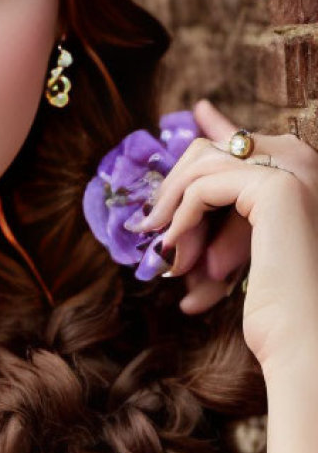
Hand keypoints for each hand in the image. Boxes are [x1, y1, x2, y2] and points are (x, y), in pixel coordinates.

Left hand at [135, 99, 317, 370]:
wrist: (309, 342)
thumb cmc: (279, 309)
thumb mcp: (240, 251)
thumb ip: (219, 215)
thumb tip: (175, 197)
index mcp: (308, 175)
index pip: (250, 139)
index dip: (219, 126)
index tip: (200, 110)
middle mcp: (309, 163)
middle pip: (214, 150)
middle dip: (177, 190)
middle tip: (152, 230)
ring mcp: (298, 170)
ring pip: (202, 165)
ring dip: (173, 210)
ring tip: (165, 253)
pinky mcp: (278, 185)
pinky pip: (203, 186)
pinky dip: (181, 217)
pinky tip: (176, 248)